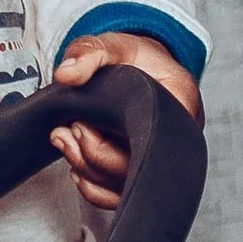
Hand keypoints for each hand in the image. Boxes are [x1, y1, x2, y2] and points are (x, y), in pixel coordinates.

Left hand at [50, 31, 202, 213]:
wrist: (142, 69)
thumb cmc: (135, 59)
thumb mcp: (112, 45)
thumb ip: (89, 53)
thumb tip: (67, 74)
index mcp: (179, 103)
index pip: (149, 138)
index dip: (110, 138)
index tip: (82, 120)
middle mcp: (175, 138)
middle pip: (134, 168)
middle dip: (92, 153)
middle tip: (68, 129)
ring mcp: (160, 159)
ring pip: (122, 186)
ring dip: (86, 169)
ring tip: (64, 140)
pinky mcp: (143, 173)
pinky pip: (118, 196)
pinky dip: (92, 187)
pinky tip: (76, 165)